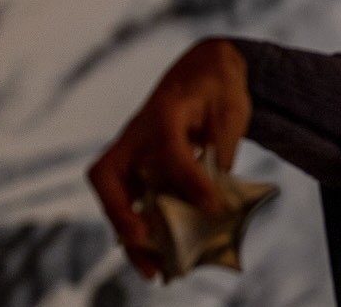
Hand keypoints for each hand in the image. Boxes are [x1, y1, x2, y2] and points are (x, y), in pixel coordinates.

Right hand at [88, 39, 251, 278]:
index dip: (191, 180)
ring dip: (128, 235)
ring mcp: (131, 153)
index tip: (213, 206)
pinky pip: (127, 204)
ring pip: (113, 197)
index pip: (169, 149)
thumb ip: (223, 147)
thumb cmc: (217, 88)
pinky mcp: (137, 170)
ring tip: (151, 270)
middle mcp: (136, 134)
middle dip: (122, 215)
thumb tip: (216, 195)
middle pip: (109, 176)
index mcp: (163, 111)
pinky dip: (138, 232)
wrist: (203, 71)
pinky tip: (156, 260)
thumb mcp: (231, 109)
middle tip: (144, 243)